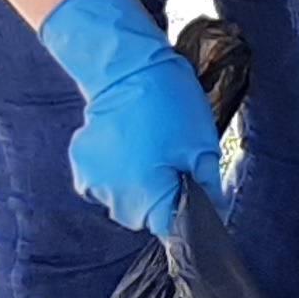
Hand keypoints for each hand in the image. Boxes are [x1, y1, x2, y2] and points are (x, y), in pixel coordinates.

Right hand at [36, 0, 220, 236]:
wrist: (127, 68)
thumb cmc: (170, 105)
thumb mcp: (202, 146)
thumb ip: (209, 188)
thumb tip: (218, 214)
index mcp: (147, 198)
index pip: (170, 229)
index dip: (185, 214)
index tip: (190, 191)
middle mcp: (114, 198)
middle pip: (144, 217)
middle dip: (160, 197)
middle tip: (170, 160)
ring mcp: (92, 182)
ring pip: (123, 200)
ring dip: (136, 185)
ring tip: (147, 148)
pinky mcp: (80, 165)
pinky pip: (103, 182)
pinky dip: (115, 171)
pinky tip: (125, 145)